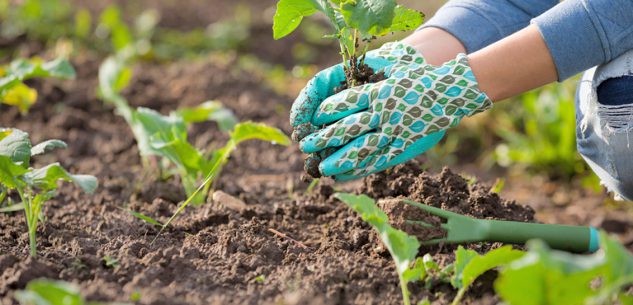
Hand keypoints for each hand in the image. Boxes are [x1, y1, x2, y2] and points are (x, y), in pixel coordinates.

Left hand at [300, 45, 492, 179]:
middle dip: (325, 138)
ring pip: (364, 149)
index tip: (313, 117)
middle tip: (306, 146)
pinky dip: (361, 168)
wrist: (450, 93)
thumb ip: (370, 84)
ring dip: (340, 160)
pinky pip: (380, 160)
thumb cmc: (417, 79)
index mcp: (381, 91)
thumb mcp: (392, 72)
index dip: (328, 111)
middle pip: (350, 128)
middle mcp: (386, 112)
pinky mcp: (404, 145)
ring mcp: (396, 131)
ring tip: (323, 168)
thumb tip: (340, 94)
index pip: (348, 102)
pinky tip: (345, 174)